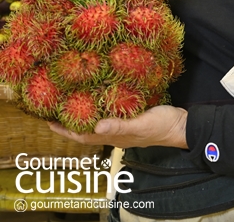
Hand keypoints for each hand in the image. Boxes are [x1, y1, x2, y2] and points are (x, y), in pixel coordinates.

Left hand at [49, 105, 187, 148]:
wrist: (182, 125)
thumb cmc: (162, 125)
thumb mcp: (142, 123)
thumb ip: (121, 125)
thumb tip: (97, 127)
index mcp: (116, 136)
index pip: (85, 136)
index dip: (67, 131)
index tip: (50, 122)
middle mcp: (117, 133)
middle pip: (87, 131)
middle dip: (70, 123)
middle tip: (56, 110)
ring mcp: (125, 126)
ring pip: (98, 123)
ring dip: (84, 116)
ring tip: (73, 103)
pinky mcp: (133, 117)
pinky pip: (111, 114)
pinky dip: (100, 108)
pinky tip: (100, 98)